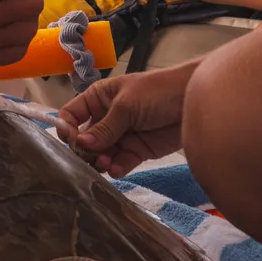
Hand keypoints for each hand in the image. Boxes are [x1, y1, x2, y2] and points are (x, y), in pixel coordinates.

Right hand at [56, 63, 195, 176]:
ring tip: (105, 164)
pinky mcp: (137, 151)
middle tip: (90, 158)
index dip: (68, 128)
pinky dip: (117, 168)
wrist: (193, 101)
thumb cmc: (157, 92)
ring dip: (100, 161)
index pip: (72, 115)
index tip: (72, 141)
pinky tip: (117, 169)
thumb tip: (81, 144)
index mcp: (98, 98)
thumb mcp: (126, 106)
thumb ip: (104, 128)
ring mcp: (121, 135)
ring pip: (101, 154)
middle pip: (85, 138)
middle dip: (85, 150)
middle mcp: (106, 117)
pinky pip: (120, 162)